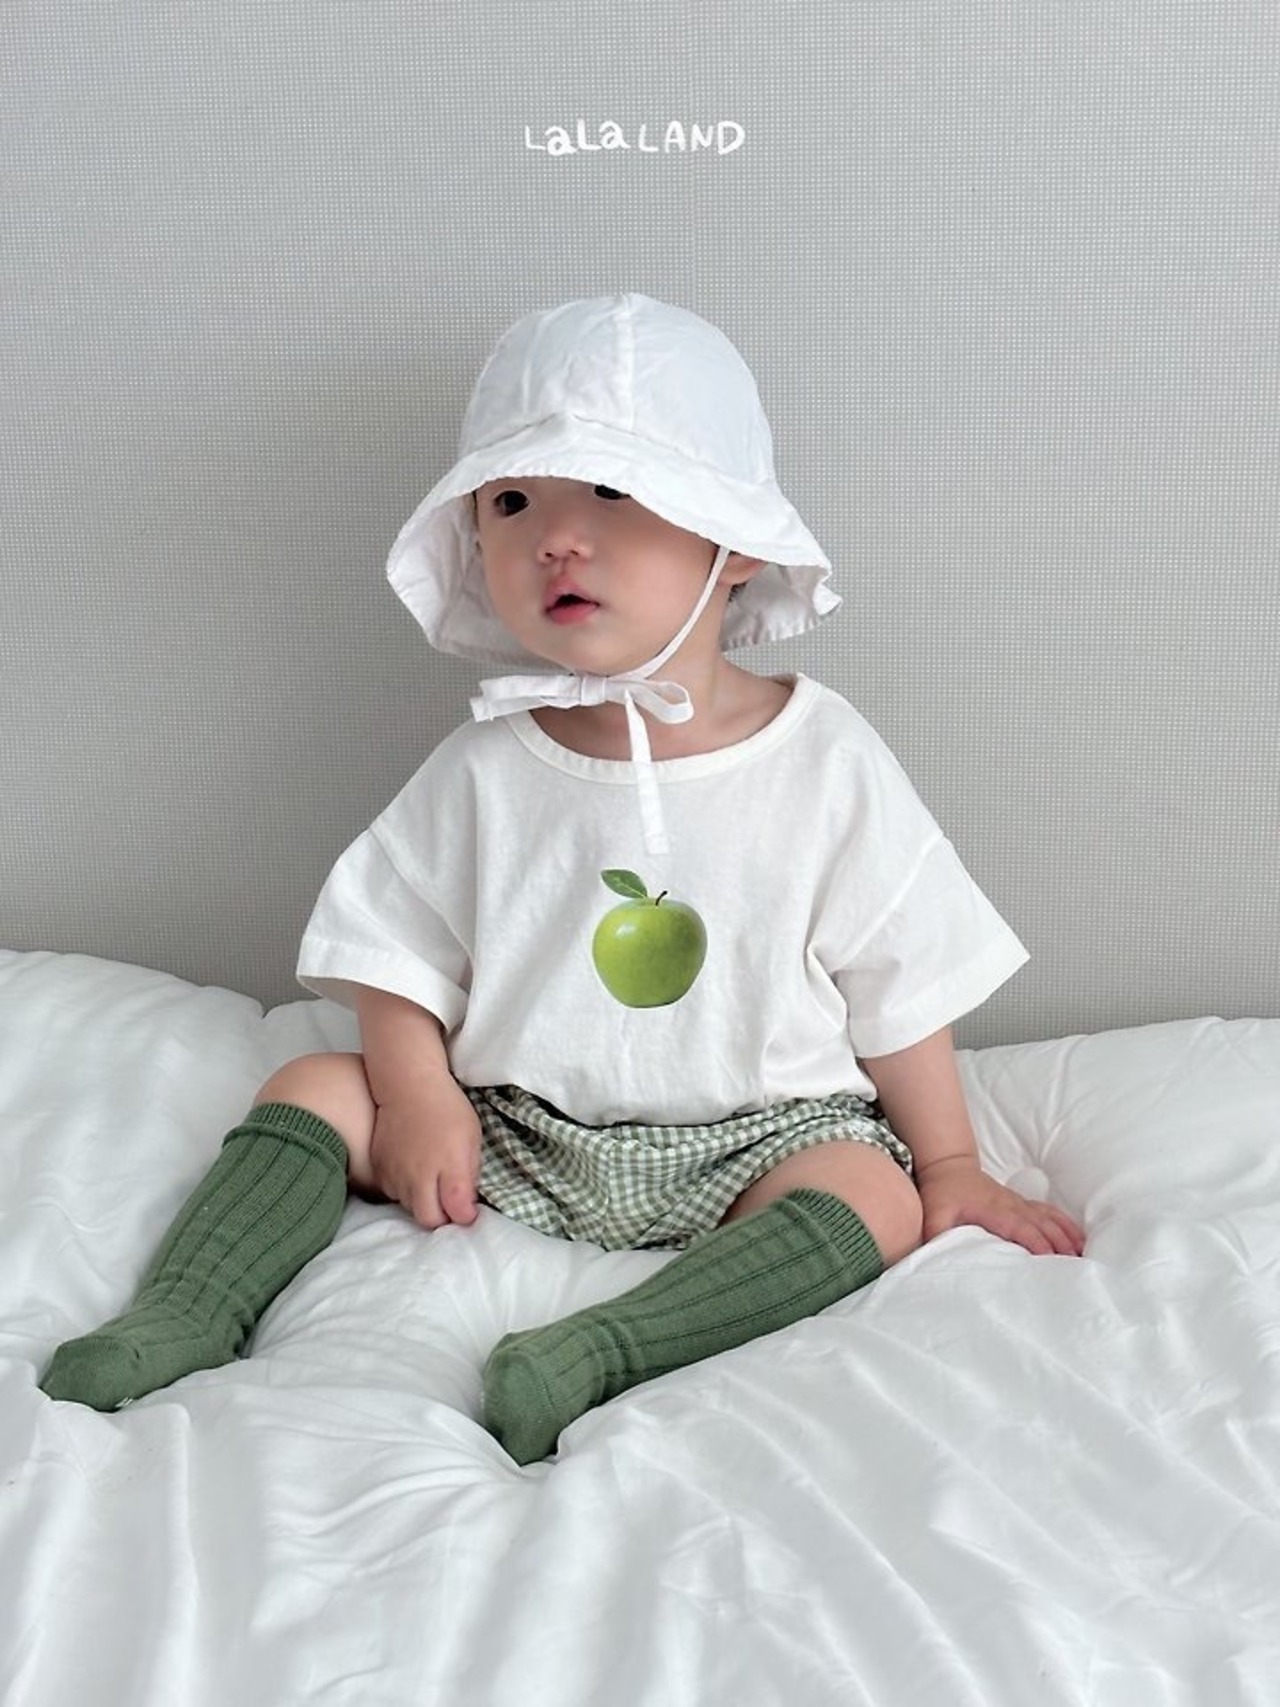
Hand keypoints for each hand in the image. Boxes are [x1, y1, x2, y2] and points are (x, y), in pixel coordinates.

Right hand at [367, 1078, 481, 1231]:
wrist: (408, 1085)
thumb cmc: (447, 1108)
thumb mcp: (471, 1138)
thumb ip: (470, 1174)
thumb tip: (467, 1206)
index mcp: (450, 1169)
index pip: (458, 1214)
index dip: (465, 1216)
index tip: (468, 1210)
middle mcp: (420, 1177)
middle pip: (429, 1219)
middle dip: (442, 1217)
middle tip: (448, 1202)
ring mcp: (396, 1175)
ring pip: (409, 1207)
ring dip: (422, 1202)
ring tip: (429, 1179)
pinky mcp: (379, 1169)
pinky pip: (392, 1192)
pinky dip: (403, 1189)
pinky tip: (411, 1171)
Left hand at [916, 1157, 1083, 1256]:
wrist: (948, 1167)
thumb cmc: (942, 1194)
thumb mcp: (933, 1215)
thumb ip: (936, 1235)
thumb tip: (938, 1257)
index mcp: (993, 1210)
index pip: (1021, 1228)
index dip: (1037, 1244)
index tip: (1051, 1261)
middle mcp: (1011, 1205)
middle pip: (1042, 1225)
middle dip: (1060, 1245)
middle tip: (1076, 1267)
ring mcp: (1019, 1202)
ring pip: (1049, 1218)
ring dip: (1067, 1235)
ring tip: (1084, 1255)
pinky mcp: (1022, 1203)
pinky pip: (1049, 1212)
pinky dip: (1065, 1224)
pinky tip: (1079, 1238)